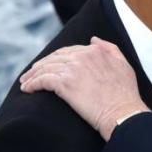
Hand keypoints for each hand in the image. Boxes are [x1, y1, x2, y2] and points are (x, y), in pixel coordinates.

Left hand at [20, 37, 149, 140]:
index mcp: (95, 51)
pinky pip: (42, 80)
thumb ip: (110, 49)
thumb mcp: (124, 64)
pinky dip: (32, 84)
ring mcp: (73, 69)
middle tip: (30, 74)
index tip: (49, 66)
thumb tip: (93, 39)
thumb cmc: (125, 94)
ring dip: (32, 75)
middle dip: (40, 65)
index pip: (69, 51)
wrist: (122, 112)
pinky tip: (27, 89)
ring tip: (25, 83)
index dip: (56, 58)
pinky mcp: (64, 84)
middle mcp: (83, 56)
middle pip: (54, 58)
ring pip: (45, 68)